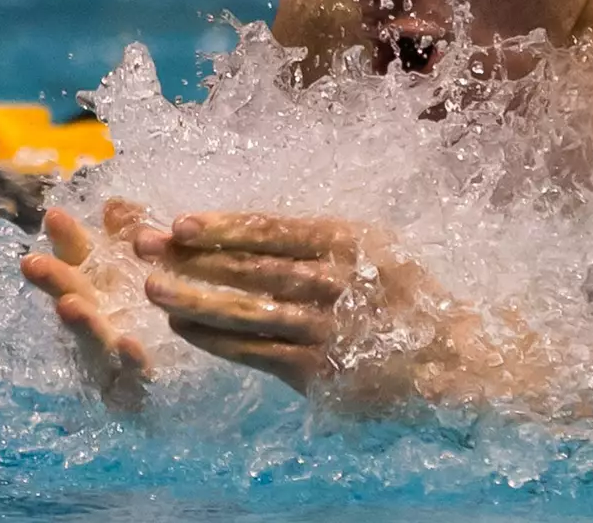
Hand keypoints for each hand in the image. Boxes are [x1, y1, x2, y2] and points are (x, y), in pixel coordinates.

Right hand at [21, 198, 168, 405]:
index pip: (78, 256)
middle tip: (32, 263)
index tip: (54, 216)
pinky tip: (131, 344)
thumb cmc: (150, 304)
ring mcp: (110, 348)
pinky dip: (130, 358)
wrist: (182, 365)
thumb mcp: (144, 262)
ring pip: (93, 335)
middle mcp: (99, 314)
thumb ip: (128, 233)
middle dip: (53, 280)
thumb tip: (114, 205)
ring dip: (82, 320)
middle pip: (73, 294)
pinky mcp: (132, 380)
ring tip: (69, 305)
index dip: (66, 237)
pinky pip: (131, 371)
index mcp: (100, 282)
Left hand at [143, 212, 454, 406]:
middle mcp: (333, 282)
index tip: (179, 223)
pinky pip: (255, 352)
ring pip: (247, 311)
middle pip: (250, 267)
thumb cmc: (399, 292)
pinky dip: (217, 340)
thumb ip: (316, 239)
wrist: (447, 353)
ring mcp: (325, 328)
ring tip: (154, 289)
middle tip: (145, 247)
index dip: (222, 227)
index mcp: (347, 241)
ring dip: (196, 299)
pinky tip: (187, 330)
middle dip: (193, 257)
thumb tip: (241, 229)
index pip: (272, 230)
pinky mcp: (318, 370)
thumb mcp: (371, 246)